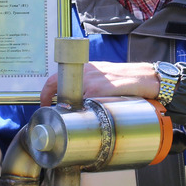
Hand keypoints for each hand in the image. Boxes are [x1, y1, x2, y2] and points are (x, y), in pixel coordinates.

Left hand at [39, 61, 158, 105]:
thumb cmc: (123, 79)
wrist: (143, 78)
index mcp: (83, 68)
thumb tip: (75, 100)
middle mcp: (84, 72)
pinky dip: (82, 112)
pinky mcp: (98, 90)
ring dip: (66, 109)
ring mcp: (90, 81)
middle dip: (49, 100)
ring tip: (67, 117)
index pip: (55, 78)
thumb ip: (87, 83)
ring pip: (69, 97)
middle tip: (48, 111)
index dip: (45, 92)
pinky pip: (84, 104)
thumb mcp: (101, 75)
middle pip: (56, 85)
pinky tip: (85, 117)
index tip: (43, 103)